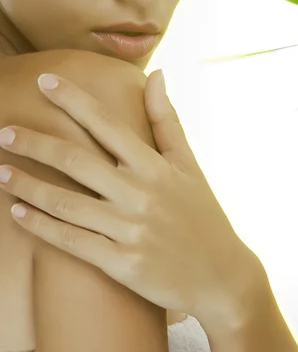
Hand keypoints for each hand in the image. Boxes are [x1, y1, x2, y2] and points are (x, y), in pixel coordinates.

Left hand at [0, 71, 255, 323]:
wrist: (222, 276)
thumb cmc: (203, 213)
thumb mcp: (189, 163)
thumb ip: (166, 119)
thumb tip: (157, 74)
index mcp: (156, 166)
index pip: (107, 124)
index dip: (73, 100)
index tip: (45, 81)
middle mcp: (141, 194)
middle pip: (77, 161)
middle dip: (35, 143)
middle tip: (4, 131)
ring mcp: (130, 231)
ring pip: (66, 203)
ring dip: (27, 186)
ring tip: (0, 172)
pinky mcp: (122, 264)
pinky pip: (72, 242)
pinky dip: (42, 226)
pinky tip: (19, 213)